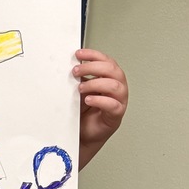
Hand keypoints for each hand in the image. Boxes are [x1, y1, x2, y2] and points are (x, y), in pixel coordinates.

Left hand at [73, 48, 127, 169]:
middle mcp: (117, 88)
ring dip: (96, 83)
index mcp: (110, 78)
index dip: (94, 55)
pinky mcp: (116, 115)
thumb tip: (69, 65)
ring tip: (81, 88)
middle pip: (113, 70)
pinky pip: (113, 105)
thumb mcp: (79, 90)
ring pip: (115, 86)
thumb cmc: (84, 112)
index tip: (79, 54)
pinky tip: (89, 100)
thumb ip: (79, 78)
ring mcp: (119, 101)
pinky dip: (100, 100)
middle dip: (93, 67)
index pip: (107, 61)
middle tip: (76, 71)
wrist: (83, 134)